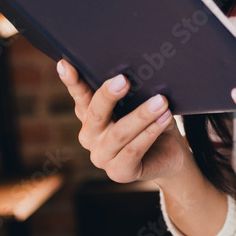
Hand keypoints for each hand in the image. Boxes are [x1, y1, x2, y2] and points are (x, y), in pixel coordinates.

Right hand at [57, 58, 187, 182]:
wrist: (170, 154)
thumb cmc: (153, 121)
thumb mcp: (141, 102)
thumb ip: (132, 92)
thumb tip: (134, 72)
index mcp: (90, 115)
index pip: (80, 95)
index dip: (72, 81)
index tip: (65, 63)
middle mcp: (90, 136)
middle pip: (96, 113)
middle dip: (109, 94)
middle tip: (124, 79)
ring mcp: (101, 157)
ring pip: (119, 133)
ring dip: (142, 115)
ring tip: (161, 101)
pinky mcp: (119, 173)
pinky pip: (133, 150)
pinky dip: (150, 133)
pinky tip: (163, 119)